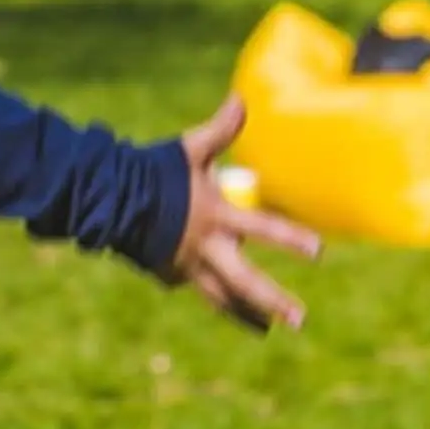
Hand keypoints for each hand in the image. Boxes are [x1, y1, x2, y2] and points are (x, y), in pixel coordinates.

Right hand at [163, 94, 319, 332]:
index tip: (320, 252)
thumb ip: (221, 129)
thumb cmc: (156, 170)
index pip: (263, 228)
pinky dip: (207, 291)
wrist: (110, 197)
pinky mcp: (169, 274)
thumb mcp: (190, 149)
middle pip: (245, 281)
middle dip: (273, 301)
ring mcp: (187, 266)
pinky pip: (193, 285)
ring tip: (267, 330)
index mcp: (218, 216)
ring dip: (246, 314)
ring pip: (222, 297)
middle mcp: (207, 247)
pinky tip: (218, 298)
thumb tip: (241, 98)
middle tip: (300, 320)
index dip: (291, 238)